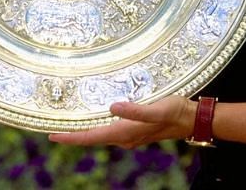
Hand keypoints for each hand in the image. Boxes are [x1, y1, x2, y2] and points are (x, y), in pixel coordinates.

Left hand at [47, 95, 194, 148]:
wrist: (192, 119)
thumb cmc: (176, 112)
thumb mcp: (158, 108)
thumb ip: (136, 110)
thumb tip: (112, 107)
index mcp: (126, 132)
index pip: (92, 138)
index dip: (71, 137)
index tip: (53, 136)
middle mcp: (125, 137)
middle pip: (93, 139)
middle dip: (74, 136)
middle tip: (55, 130)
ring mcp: (131, 135)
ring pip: (101, 136)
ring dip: (85, 133)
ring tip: (71, 125)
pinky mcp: (137, 130)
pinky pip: (110, 132)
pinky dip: (98, 128)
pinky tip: (98, 120)